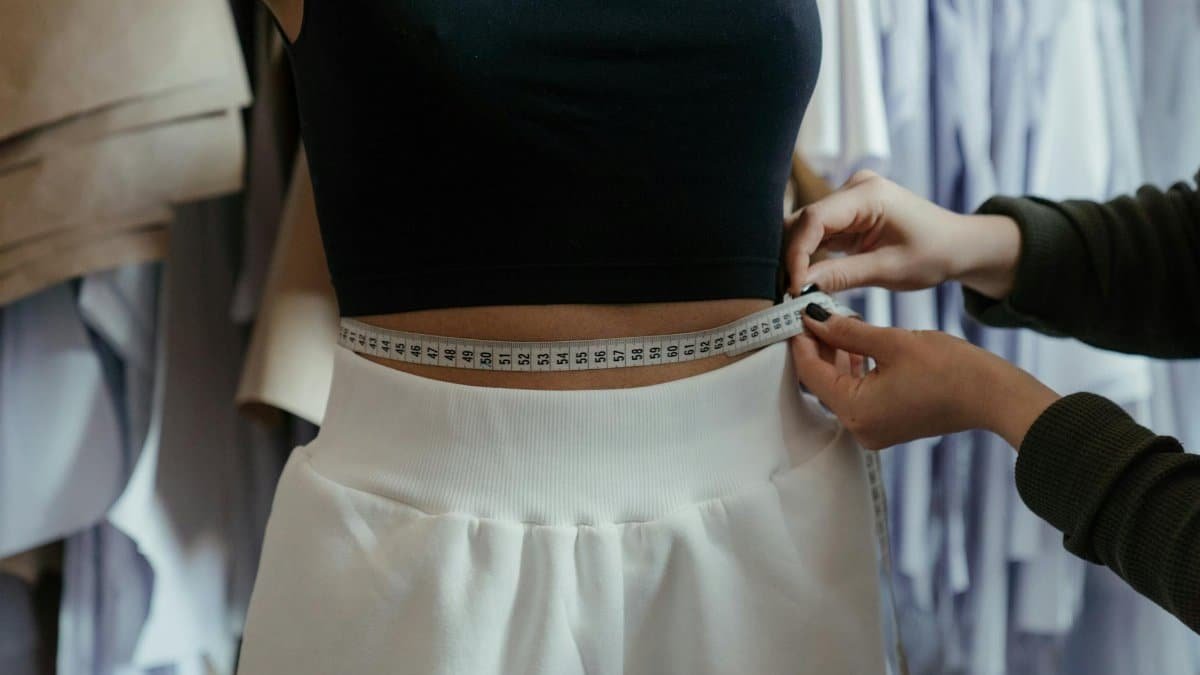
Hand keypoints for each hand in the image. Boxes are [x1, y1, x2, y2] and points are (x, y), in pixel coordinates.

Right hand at [781, 170, 1021, 298]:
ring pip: (804, 228)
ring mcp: (848, 199)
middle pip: (803, 220)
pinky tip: (806, 280)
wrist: (958, 246)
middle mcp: (853, 188)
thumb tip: (799, 286)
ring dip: (797, 258)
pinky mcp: (846, 214)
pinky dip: (808, 257)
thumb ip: (841, 275)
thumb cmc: (934, 254)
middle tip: (788, 294)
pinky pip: (817, 234)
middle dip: (791, 257)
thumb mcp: (889, 270)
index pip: (814, 219)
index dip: (796, 253)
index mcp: (868, 193)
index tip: (793, 287)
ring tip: (796, 291)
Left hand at [789, 307, 1059, 449]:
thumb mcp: (891, 342)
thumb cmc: (950, 369)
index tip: (796, 314)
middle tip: (815, 312)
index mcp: (854, 411)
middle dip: (818, 346)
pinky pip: (859, 395)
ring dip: (837, 356)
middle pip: (822, 382)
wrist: (993, 396)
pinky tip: (857, 342)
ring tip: (837, 321)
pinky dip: (855, 370)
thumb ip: (846, 331)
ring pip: (840, 387)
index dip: (801, 341)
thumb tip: (813, 317)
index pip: (811, 373)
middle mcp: (858, 428)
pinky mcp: (887, 425)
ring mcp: (873, 430)